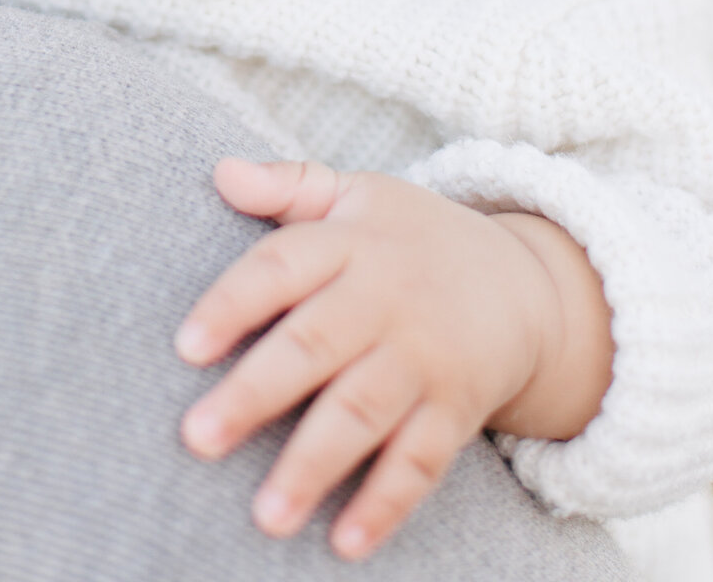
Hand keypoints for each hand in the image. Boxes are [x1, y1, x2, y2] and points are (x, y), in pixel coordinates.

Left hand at [174, 159, 612, 560]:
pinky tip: (343, 542)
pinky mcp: (456, 408)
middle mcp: (385, 299)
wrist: (526, 283)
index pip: (283, 265)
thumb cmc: (413, 238)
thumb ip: (289, 185)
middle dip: (255, 394)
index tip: (186, 346)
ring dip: (312, 465)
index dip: (234, 303)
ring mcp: (424, 357)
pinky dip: (385, 503)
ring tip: (264, 516)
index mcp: (351, 242)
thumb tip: (220, 170)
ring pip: (362, 412)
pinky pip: (420, 461)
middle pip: (314, 344)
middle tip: (196, 438)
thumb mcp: (358, 195)